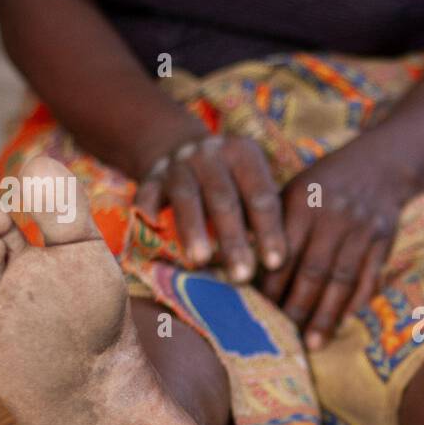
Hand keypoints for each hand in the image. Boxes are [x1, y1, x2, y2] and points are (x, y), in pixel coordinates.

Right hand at [135, 133, 286, 281]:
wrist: (182, 148)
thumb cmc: (232, 181)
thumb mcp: (251, 184)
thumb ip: (263, 216)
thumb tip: (277, 267)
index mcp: (244, 154)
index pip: (261, 196)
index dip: (269, 230)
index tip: (275, 263)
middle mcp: (210, 154)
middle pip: (223, 199)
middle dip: (233, 240)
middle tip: (242, 276)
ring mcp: (178, 164)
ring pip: (186, 197)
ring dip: (193, 230)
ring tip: (201, 262)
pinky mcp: (151, 176)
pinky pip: (146, 195)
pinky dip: (148, 214)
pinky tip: (152, 235)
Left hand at [260, 145, 418, 349]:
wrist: (381, 163)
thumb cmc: (325, 183)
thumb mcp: (294, 190)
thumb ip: (272, 224)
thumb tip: (241, 264)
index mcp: (303, 204)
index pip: (283, 253)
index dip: (270, 286)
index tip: (257, 313)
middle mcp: (333, 218)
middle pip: (312, 272)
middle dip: (296, 308)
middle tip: (283, 337)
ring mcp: (361, 231)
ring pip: (341, 281)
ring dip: (326, 315)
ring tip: (312, 343)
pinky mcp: (383, 241)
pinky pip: (369, 278)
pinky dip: (356, 302)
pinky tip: (343, 322)